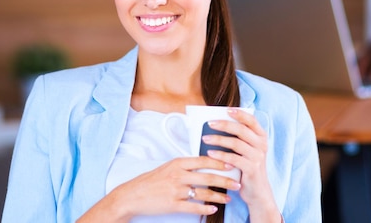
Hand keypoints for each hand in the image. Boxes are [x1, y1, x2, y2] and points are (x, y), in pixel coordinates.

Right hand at [77, 156, 239, 221]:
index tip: (232, 163)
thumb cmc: (151, 180)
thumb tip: (204, 163)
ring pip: (203, 193)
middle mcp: (178, 175)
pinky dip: (205, 208)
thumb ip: (185, 165)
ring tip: (228, 198)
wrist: (133, 195)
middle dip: (225, 180)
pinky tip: (213, 209)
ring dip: (218, 196)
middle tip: (238, 182)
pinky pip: (193, 207)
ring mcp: (176, 190)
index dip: (220, 162)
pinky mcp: (173, 204)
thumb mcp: (168, 167)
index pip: (204, 160)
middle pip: (208, 177)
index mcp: (178, 163)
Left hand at [202, 108, 279, 221]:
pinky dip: (220, 155)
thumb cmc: (248, 167)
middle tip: (209, 123)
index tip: (226, 109)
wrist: (258, 192)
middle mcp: (262, 145)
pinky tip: (210, 153)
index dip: (239, 114)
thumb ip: (239, 138)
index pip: (251, 120)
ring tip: (205, 138)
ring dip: (219, 139)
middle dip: (224, 124)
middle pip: (241, 129)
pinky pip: (234, 159)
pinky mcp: (252, 169)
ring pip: (236, 143)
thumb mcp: (247, 150)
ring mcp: (258, 157)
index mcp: (261, 137)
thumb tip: (217, 124)